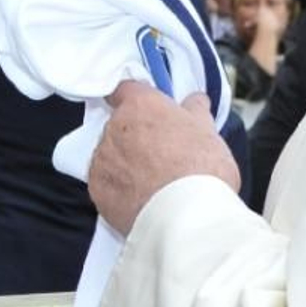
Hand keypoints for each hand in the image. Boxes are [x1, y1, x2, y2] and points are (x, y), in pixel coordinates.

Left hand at [88, 85, 239, 235]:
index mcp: (140, 106)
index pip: (126, 90)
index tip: (147, 110)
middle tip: (160, 154)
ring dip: (124, 162)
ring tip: (151, 182)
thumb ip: (196, 111)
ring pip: (110, 154)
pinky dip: (117, 188)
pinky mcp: (97, 190)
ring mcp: (102, 159)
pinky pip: (105, 182)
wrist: (186, 216)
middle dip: (135, 136)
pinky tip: (139, 198)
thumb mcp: (208, 132)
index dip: (136, 99)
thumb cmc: (201, 169)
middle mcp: (114, 128)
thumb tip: (195, 100)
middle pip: (118, 125)